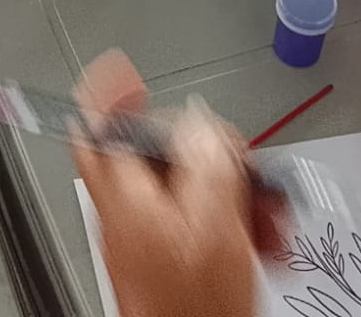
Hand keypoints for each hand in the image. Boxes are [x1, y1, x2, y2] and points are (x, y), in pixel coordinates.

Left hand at [74, 98, 258, 316]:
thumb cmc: (193, 304)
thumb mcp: (210, 219)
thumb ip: (203, 158)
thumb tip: (197, 119)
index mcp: (123, 190)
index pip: (98, 123)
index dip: (111, 90)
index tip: (126, 68)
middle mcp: (124, 206)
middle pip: (158, 150)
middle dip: (209, 149)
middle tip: (238, 161)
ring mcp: (143, 230)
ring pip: (184, 180)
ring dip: (231, 185)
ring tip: (262, 210)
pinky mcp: (165, 251)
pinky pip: (196, 213)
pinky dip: (229, 213)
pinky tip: (257, 230)